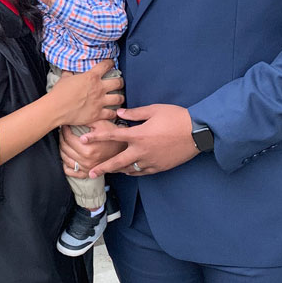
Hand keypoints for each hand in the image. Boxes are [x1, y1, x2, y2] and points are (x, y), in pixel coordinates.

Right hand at [51, 60, 122, 127]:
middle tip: (119, 83)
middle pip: (118, 82)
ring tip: (120, 97)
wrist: (56, 109)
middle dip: (120, 82)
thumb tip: (68, 71)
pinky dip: (114, 113)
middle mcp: (99, 88)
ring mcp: (100, 102)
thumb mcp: (64, 79)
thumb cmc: (59, 93)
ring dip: (121, 97)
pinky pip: (112, 114)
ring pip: (119, 98)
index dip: (110, 63)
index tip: (111, 63)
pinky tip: (115, 112)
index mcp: (91, 77)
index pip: (106, 65)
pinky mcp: (98, 114)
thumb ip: (69, 74)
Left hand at [60, 121, 126, 177]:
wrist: (125, 149)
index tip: (65, 125)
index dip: (64, 130)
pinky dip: (65, 164)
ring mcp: (85, 168)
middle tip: (63, 131)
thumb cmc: (114, 135)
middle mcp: (86, 161)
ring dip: (62, 149)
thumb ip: (87, 121)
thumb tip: (73, 116)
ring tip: (64, 141)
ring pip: (65, 159)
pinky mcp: (86, 173)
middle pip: (65, 148)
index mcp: (88, 149)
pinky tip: (66, 156)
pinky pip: (69, 171)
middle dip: (62, 138)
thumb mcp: (101, 125)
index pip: (68, 138)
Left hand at [81, 104, 198, 177]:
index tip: (84, 139)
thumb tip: (120, 113)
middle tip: (90, 172)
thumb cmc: (176, 117)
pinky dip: (133, 171)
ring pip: (129, 169)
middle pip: (116, 162)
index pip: (112, 136)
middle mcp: (141, 151)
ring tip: (109, 170)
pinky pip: (141, 172)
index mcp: (138, 135)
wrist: (197, 132)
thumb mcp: (154, 110)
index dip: (96, 137)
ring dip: (118, 169)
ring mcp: (150, 161)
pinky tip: (129, 171)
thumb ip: (135, 113)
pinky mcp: (159, 167)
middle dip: (102, 167)